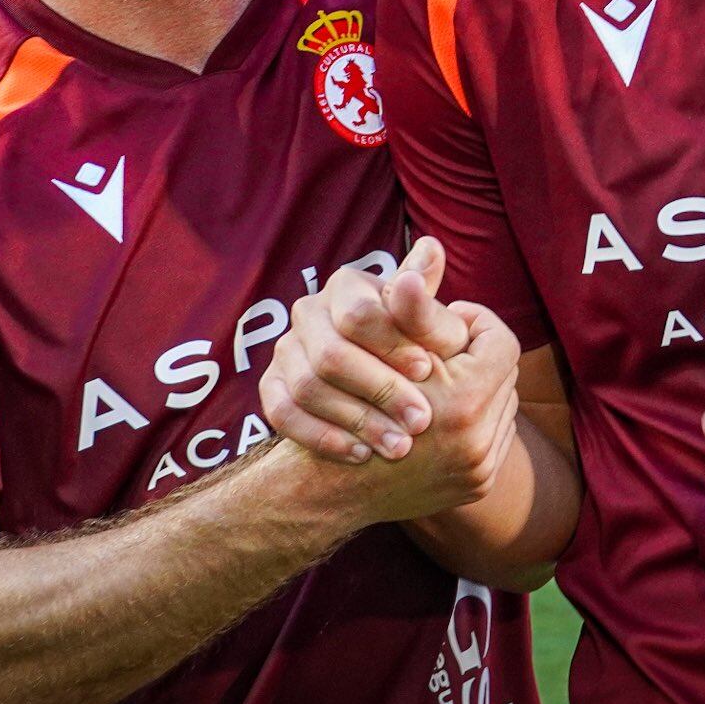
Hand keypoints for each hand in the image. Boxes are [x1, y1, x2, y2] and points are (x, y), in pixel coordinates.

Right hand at [262, 238, 473, 463]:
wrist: (380, 393)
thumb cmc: (416, 351)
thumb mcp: (432, 331)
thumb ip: (428, 307)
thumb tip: (431, 250)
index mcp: (348, 285)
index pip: (360, 311)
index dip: (393, 342)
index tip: (428, 370)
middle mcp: (309, 312)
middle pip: (332, 353)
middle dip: (380, 390)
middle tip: (421, 420)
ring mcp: (285, 350)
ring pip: (308, 387)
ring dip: (357, 420)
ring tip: (398, 446)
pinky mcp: (272, 387)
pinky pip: (283, 414)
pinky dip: (322, 437)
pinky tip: (360, 454)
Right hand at [322, 301, 522, 527]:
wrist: (321, 488)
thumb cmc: (339, 396)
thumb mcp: (375, 338)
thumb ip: (413, 304)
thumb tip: (431, 247)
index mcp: (460, 399)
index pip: (497, 338)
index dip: (466, 323)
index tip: (440, 328)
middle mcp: (474, 440)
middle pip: (503, 373)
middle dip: (472, 359)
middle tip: (442, 358)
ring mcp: (477, 470)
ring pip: (504, 407)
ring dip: (476, 393)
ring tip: (443, 389)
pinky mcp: (472, 491)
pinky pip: (497, 443)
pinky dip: (472, 427)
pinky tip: (443, 422)